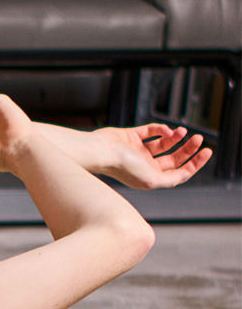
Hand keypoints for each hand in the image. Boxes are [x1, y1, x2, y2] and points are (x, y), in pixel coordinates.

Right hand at [87, 123, 211, 189]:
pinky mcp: (130, 137)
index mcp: (150, 177)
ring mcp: (137, 150)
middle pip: (174, 157)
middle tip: (198, 138)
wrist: (101, 152)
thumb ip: (171, 179)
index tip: (207, 152)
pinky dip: (160, 129)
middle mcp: (145, 165)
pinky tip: (166, 130)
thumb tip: (186, 174)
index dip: (195, 163)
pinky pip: (150, 131)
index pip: (178, 171)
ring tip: (182, 131)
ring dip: (176, 137)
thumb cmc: (123, 167)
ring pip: (164, 143)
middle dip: (188, 148)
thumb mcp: (152, 179)